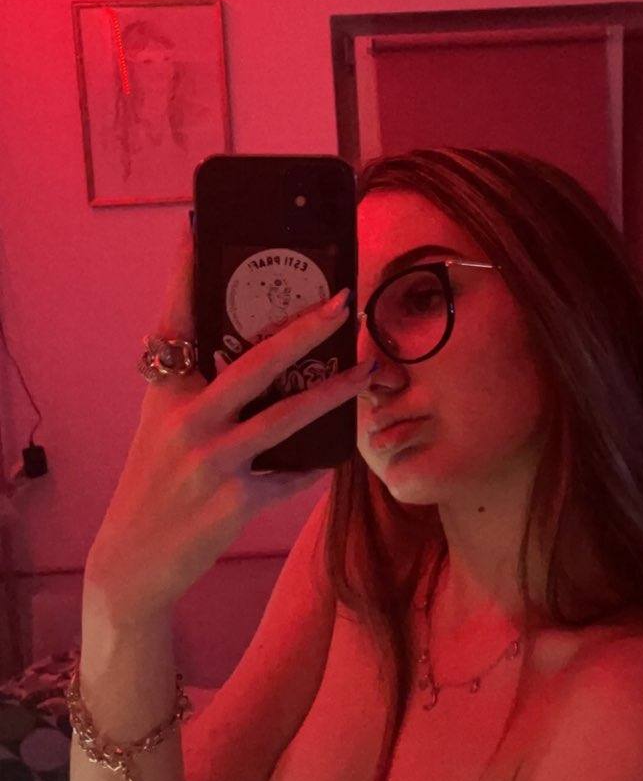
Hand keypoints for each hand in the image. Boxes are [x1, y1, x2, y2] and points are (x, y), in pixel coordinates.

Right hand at [84, 216, 373, 624]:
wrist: (136, 558)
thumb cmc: (159, 479)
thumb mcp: (162, 423)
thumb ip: (195, 384)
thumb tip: (253, 345)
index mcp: (165, 392)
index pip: (174, 318)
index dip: (183, 269)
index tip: (196, 222)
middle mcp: (186, 420)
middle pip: (255, 361)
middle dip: (305, 328)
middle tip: (342, 301)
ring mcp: (213, 462)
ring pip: (288, 416)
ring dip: (336, 392)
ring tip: (368, 370)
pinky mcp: (237, 501)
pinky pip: (294, 473)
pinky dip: (316, 462)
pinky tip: (337, 450)